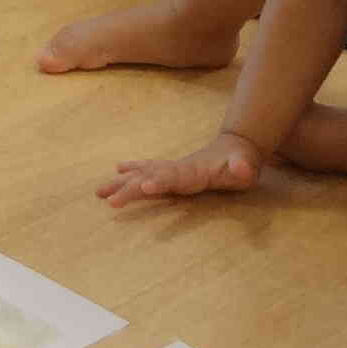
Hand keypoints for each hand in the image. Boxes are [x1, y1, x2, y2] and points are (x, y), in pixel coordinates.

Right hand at [95, 132, 264, 206]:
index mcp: (192, 171)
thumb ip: (242, 168)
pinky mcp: (172, 171)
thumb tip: (241, 169)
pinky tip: (118, 170)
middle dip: (129, 188)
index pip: (172, 177)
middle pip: (148, 177)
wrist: (238, 146)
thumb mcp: (247, 167)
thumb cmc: (243, 161)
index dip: (158, 181)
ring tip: (99, 192)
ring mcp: (172, 168)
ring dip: (121, 182)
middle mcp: (177, 168)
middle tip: (109, 201)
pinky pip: (146, 169)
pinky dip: (131, 170)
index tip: (143, 187)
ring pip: (141, 173)